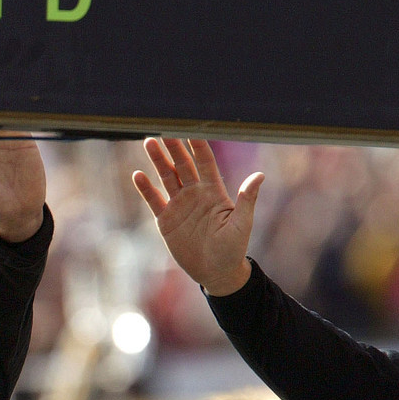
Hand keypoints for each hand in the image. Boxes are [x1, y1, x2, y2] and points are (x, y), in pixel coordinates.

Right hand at [132, 137, 263, 295]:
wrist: (216, 273)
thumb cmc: (233, 249)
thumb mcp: (242, 224)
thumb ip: (247, 199)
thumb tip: (260, 175)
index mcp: (214, 191)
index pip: (204, 161)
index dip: (197, 144)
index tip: (190, 126)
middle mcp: (195, 194)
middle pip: (182, 164)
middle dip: (174, 147)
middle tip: (164, 128)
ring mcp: (179, 206)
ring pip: (167, 177)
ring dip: (158, 160)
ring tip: (149, 142)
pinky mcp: (166, 221)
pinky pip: (154, 200)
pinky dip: (146, 188)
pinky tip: (138, 175)